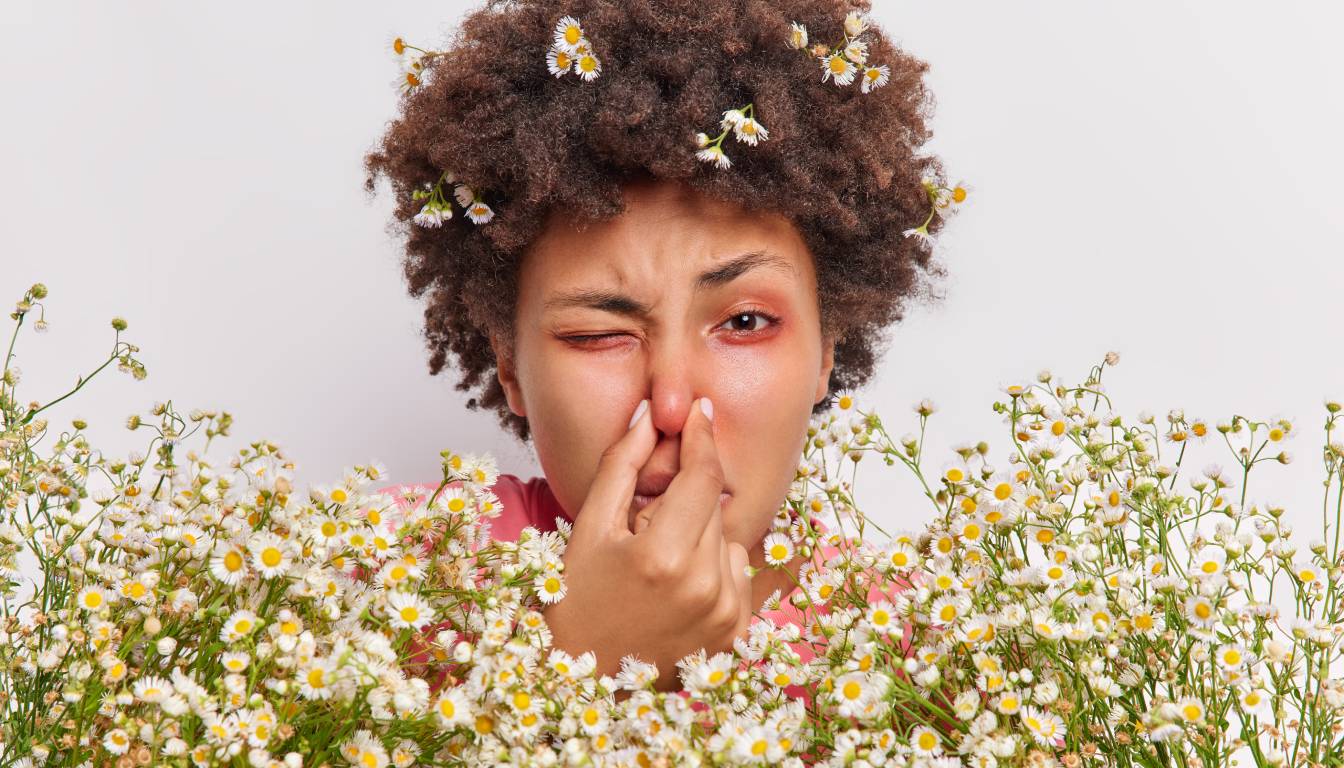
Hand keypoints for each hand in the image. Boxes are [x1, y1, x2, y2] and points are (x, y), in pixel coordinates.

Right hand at [540, 397, 752, 691]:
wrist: (580, 679)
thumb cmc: (575, 598)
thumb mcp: (589, 527)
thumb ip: (621, 464)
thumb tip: (650, 413)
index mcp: (663, 557)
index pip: (703, 476)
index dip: (701, 437)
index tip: (699, 409)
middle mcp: (703, 588)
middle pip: (713, 506)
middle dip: (683, 502)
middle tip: (642, 530)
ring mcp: (724, 616)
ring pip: (728, 538)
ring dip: (699, 537)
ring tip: (657, 567)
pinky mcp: (735, 635)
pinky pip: (738, 573)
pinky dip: (713, 569)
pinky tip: (676, 588)